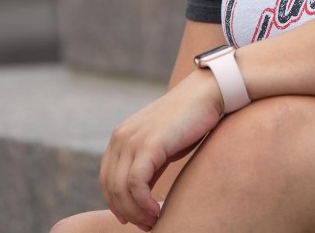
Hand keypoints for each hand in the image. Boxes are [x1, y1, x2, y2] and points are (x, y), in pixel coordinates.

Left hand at [99, 68, 225, 229]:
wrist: (208, 94)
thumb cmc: (190, 121)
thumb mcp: (162, 146)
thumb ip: (148, 165)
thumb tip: (141, 195)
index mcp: (121, 136)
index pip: (106, 178)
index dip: (116, 203)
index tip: (132, 219)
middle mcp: (121, 137)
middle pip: (110, 186)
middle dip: (127, 212)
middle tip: (147, 225)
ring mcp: (132, 139)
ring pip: (121, 188)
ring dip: (136, 212)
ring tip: (154, 221)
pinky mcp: (148, 144)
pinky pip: (136, 184)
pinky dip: (143, 203)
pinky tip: (157, 210)